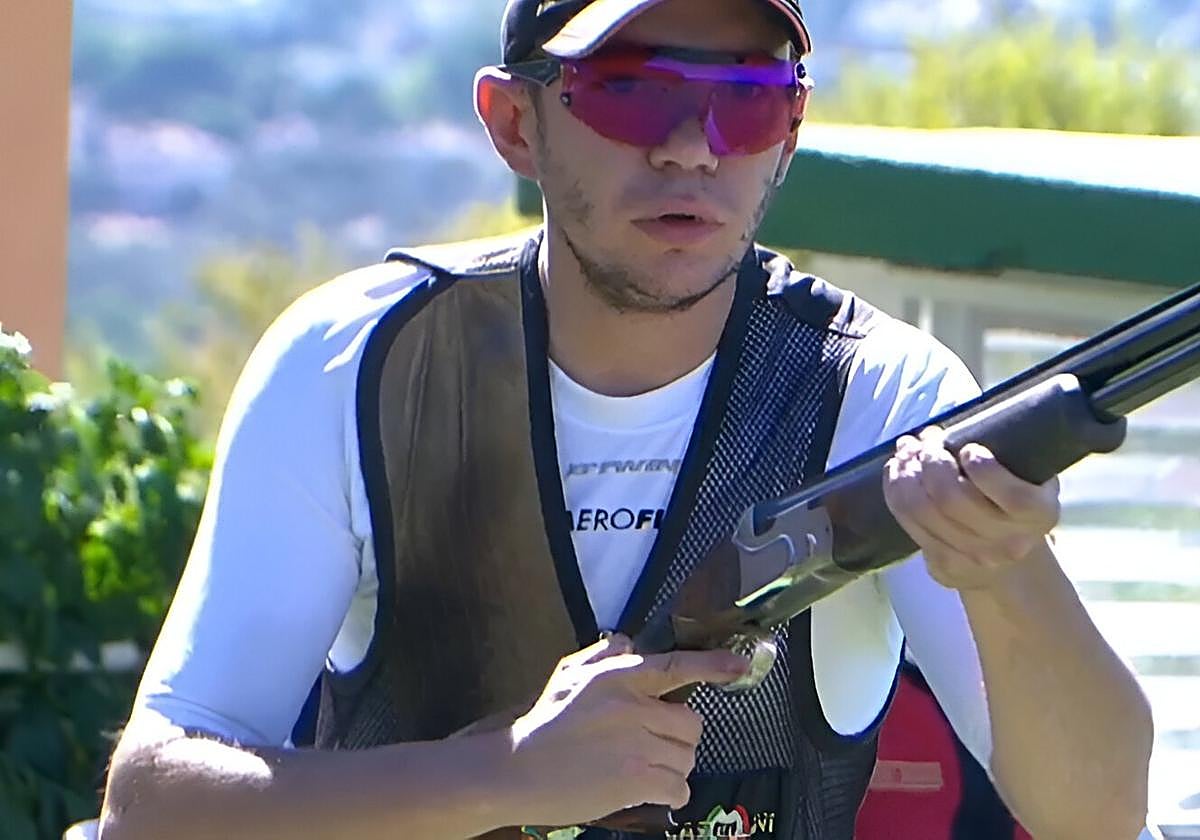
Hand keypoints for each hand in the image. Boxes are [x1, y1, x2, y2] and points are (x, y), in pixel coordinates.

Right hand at [500, 634, 747, 827]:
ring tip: (643, 768)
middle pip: (691, 722)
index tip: (741, 664)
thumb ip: (602, 653)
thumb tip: (629, 642)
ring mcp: (637, 745)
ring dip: (673, 765)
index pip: (676, 666)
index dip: (713, 665)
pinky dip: (670, 792)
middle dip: (679, 735)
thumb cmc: (542, 722)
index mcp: (617, 676)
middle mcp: (633, 706)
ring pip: (687, 756)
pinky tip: (648, 790)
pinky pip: (678, 787)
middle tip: (654, 742)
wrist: (515, 770)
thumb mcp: (567, 673)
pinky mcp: (635, 781)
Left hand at [883, 426, 1060, 590]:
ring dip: (907, 472)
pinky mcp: (944, 565)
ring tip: (906, 451)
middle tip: (927, 442)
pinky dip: (895, 489)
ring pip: (922, 510)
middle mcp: (1009, 542)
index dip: (983, 468)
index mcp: (1039, 514)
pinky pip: (907, 521)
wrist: (1011, 560)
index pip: (1011, 494)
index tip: (970, 449)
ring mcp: (974, 558)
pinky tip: (896, 470)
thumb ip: (1005, 451)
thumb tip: (939, 429)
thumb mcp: (1030, 474)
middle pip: (952, 498)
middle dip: (931, 461)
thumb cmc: (1016, 500)